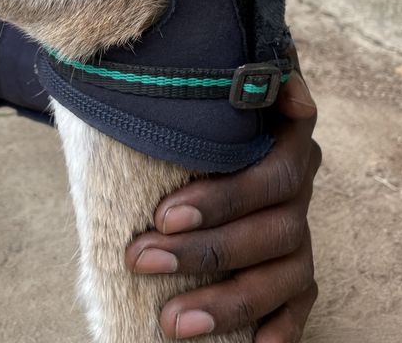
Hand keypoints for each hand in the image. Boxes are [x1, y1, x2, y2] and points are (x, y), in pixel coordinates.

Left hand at [126, 58, 319, 341]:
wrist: (184, 169)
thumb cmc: (174, 137)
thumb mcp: (171, 113)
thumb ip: (162, 103)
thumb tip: (101, 83)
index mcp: (273, 130)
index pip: (278, 135)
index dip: (228, 178)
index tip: (165, 209)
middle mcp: (294, 179)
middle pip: (272, 209)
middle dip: (204, 240)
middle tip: (140, 256)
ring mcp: (298, 228)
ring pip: (282, 264)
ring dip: (227, 296)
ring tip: (172, 320)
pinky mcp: (298, 275)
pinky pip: (301, 302)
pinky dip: (282, 328)